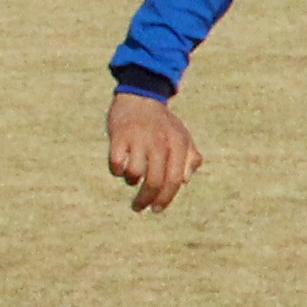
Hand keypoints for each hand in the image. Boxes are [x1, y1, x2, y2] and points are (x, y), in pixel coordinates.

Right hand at [108, 92, 201, 212]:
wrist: (141, 97)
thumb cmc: (163, 124)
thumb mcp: (182, 137)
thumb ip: (190, 159)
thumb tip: (184, 181)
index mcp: (178, 145)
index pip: (174, 180)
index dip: (165, 198)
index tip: (157, 209)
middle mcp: (160, 143)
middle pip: (154, 181)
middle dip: (146, 199)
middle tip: (139, 207)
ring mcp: (139, 139)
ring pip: (134, 174)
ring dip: (131, 181)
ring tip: (132, 177)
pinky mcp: (119, 136)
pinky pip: (116, 163)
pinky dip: (117, 171)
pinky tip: (119, 167)